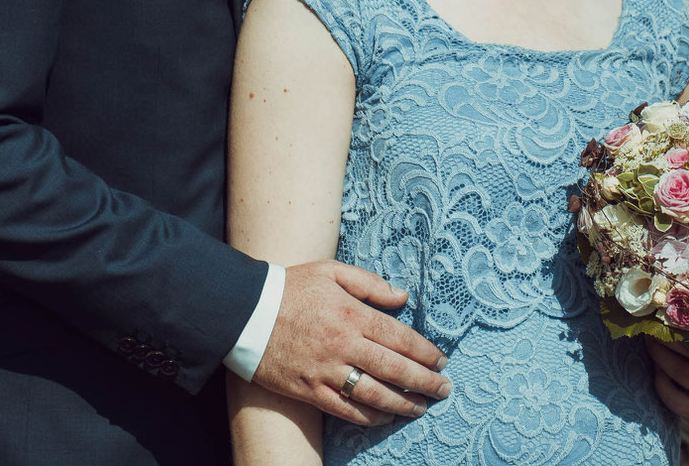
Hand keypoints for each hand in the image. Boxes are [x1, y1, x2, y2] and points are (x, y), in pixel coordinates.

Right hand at [252, 261, 451, 426]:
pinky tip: (385, 418)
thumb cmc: (289, 287)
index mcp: (352, 314)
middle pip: (395, 369)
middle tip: (444, 390)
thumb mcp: (330, 271)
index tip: (442, 361)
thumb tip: (403, 297)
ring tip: (422, 408)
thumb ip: (369, 283)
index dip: (425, 352)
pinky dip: (369, 418)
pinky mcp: (309, 391)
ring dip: (403, 404)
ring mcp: (326, 371)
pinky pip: (345, 410)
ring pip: (374, 395)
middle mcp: (343, 345)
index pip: (400, 338)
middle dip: (425, 382)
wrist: (243, 312)